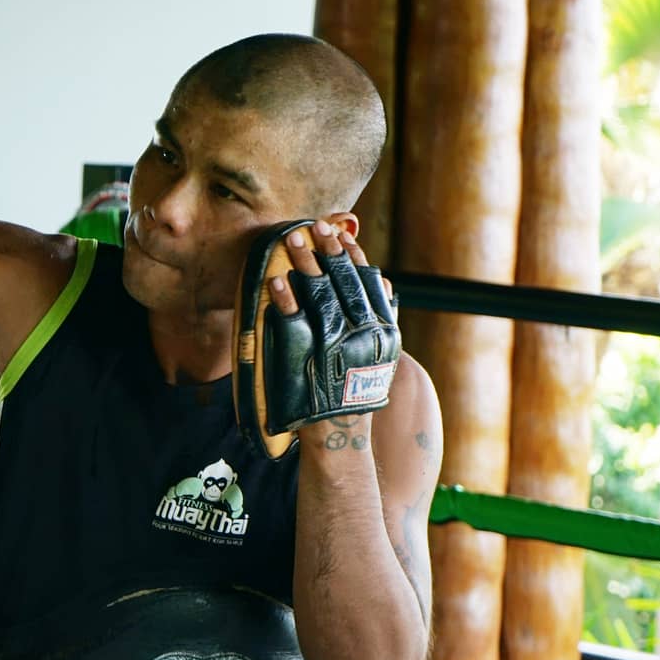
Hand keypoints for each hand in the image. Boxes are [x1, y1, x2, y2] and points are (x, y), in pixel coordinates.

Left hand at [263, 218, 399, 434]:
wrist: (339, 434)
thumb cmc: (355, 392)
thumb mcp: (380, 354)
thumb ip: (382, 316)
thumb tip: (383, 278)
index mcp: (384, 329)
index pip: (368, 280)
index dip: (353, 253)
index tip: (340, 231)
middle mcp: (365, 334)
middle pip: (344, 281)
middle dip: (327, 249)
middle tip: (312, 225)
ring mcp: (337, 346)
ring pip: (321, 295)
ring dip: (306, 263)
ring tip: (292, 240)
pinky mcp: (310, 359)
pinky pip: (295, 322)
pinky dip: (286, 299)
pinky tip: (276, 280)